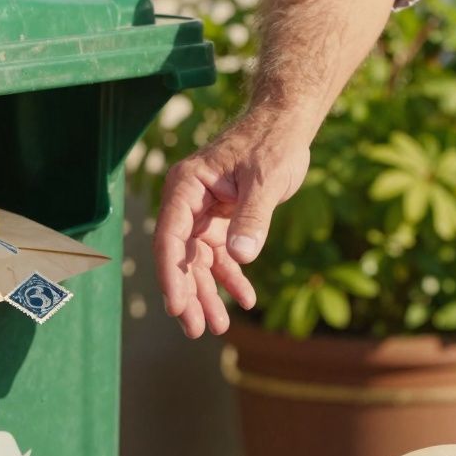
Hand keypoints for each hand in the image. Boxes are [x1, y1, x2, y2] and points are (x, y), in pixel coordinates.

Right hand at [153, 110, 311, 337]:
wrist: (286, 125)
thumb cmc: (273, 143)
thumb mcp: (266, 179)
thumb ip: (253, 216)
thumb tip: (242, 255)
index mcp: (186, 186)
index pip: (169, 237)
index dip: (171, 275)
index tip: (177, 307)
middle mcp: (188, 201)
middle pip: (180, 256)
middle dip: (189, 294)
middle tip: (197, 330)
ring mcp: (204, 212)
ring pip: (199, 261)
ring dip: (208, 293)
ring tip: (219, 326)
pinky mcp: (222, 220)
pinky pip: (220, 255)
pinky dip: (232, 277)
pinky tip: (246, 299)